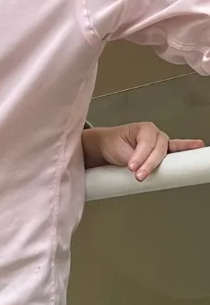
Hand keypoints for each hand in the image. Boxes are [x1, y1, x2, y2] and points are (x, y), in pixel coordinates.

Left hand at [89, 122, 204, 180]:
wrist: (108, 145)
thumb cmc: (113, 143)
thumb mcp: (118, 150)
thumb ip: (131, 158)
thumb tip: (139, 169)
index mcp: (144, 129)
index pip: (145, 143)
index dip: (140, 156)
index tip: (132, 167)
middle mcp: (155, 134)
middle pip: (157, 149)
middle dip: (148, 164)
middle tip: (138, 175)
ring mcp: (161, 143)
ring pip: (165, 153)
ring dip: (158, 164)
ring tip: (150, 173)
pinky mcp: (164, 152)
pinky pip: (176, 150)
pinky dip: (185, 148)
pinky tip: (197, 145)